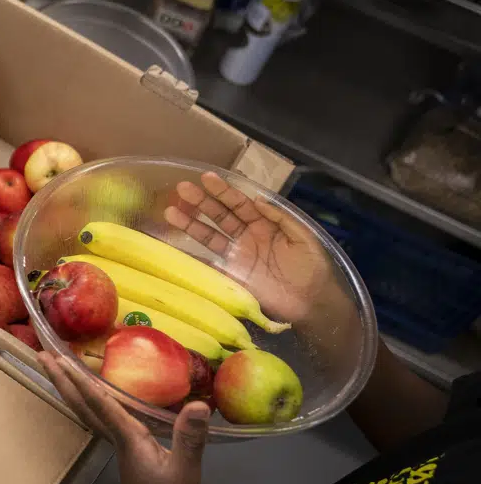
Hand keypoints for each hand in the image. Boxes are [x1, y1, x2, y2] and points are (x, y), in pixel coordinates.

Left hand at [41, 353, 208, 483]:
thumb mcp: (185, 471)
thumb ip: (190, 439)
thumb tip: (198, 405)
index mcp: (128, 439)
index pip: (100, 404)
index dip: (80, 379)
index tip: (59, 359)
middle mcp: (116, 439)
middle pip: (82, 405)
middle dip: (62, 380)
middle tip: (41, 356)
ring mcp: (118, 447)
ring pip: (88, 412)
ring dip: (71, 390)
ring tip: (56, 369)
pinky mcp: (125, 454)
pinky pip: (101, 420)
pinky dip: (91, 403)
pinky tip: (94, 398)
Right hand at [164, 171, 326, 323]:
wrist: (312, 304)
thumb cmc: (312, 269)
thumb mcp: (303, 238)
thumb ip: (281, 218)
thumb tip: (257, 200)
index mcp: (264, 224)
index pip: (239, 204)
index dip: (223, 192)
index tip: (206, 178)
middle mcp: (246, 236)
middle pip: (220, 216)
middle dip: (201, 202)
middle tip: (182, 188)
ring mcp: (236, 256)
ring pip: (209, 236)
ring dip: (190, 223)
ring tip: (170, 211)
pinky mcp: (231, 276)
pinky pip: (208, 264)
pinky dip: (192, 257)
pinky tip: (175, 246)